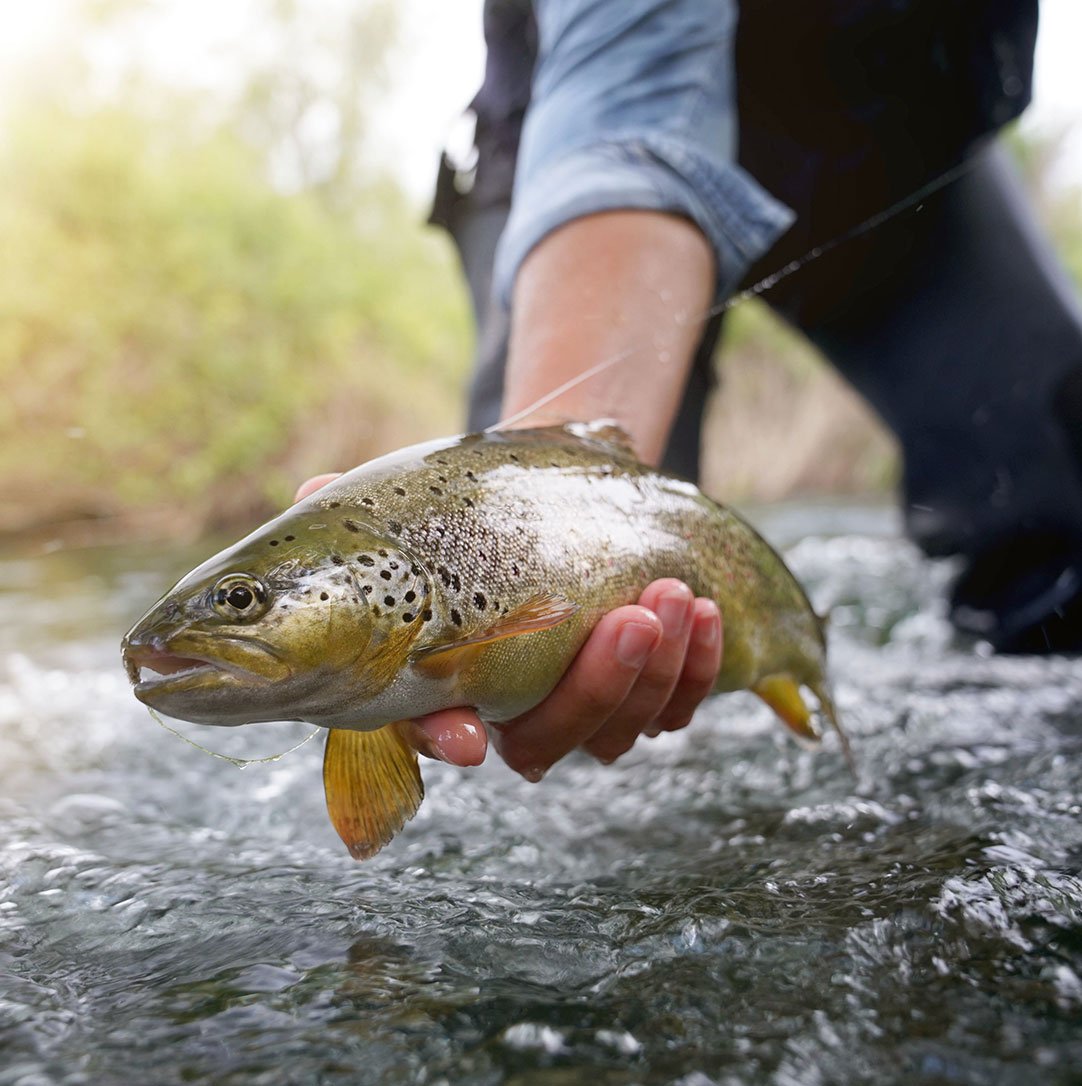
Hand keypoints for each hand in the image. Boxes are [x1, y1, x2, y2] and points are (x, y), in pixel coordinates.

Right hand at [294, 476, 723, 776]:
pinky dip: (699, 669)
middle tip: (631, 618)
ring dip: (656, 671)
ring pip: (619, 729)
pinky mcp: (640, 693)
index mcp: (443, 681)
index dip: (442, 738)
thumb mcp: (415, 508)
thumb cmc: (470, 515)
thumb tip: (312, 492)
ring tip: (676, 597)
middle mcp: (510, 711)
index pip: (429, 727)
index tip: (466, 738)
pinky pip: (675, 707)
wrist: (547, 506)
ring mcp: (579, 708)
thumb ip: (362, 511)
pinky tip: (708, 613)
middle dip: (595, 686)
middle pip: (547, 740)